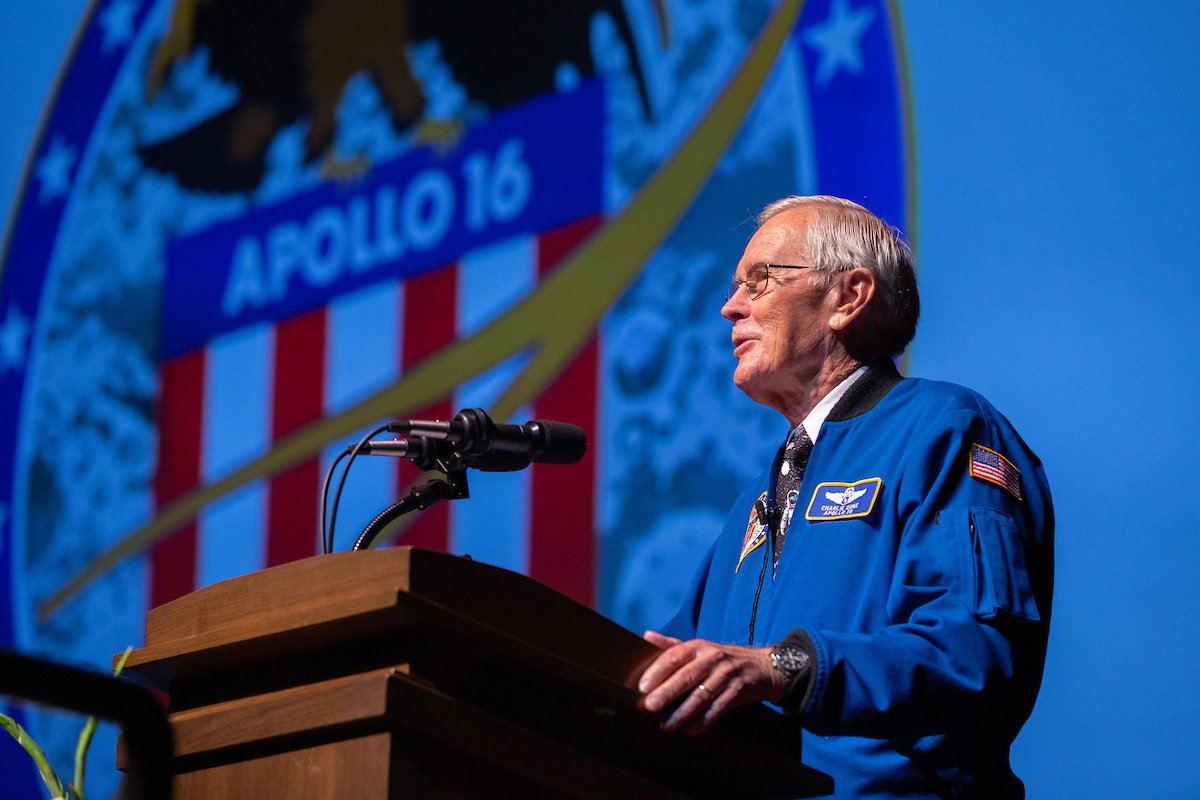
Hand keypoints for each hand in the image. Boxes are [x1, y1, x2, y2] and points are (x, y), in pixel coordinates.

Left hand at [637, 630, 785, 734]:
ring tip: (667, 725)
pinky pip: (720, 707)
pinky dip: (705, 720)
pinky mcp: (739, 691)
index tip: (643, 685)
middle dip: (667, 692)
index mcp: (698, 647)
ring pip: (702, 695)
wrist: (761, 666)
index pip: (675, 656)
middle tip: (650, 706)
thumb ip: (672, 645)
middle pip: (687, 676)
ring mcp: (727, 675)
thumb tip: (646, 635)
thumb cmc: (722, 659)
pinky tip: (692, 729)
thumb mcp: (699, 648)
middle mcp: (712, 658)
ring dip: (683, 712)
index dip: (658, 670)